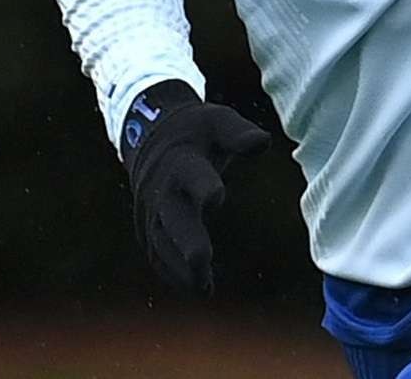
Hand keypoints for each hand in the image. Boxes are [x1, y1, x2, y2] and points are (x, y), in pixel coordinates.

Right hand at [121, 80, 271, 292]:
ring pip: (160, 242)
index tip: (217, 197)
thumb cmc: (195, 131)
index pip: (191, 173)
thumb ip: (238, 133)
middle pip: (171, 216)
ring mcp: (150, 210)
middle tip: (202, 261)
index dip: (202, 185)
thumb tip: (262, 142)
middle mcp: (162, 188)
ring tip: (202, 288)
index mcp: (182, 160)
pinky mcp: (147, 226)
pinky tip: (195, 287)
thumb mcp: (217, 121)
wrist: (149, 133)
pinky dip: (171, 272)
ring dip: (178, 266)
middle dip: (185, 239)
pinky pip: (156, 253)